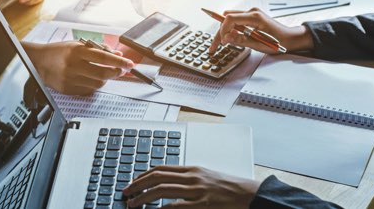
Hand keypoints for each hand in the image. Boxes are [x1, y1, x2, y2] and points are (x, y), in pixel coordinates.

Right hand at [22, 41, 133, 94]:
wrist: (38, 61)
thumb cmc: (60, 51)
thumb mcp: (78, 45)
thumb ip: (99, 49)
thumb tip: (118, 54)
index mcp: (76, 51)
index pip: (103, 57)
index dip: (119, 61)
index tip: (130, 64)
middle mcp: (73, 65)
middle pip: (103, 73)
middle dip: (116, 72)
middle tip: (120, 70)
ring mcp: (70, 79)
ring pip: (98, 84)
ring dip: (105, 79)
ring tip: (102, 73)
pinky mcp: (68, 90)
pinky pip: (89, 90)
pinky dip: (94, 85)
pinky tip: (89, 79)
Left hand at [123, 166, 260, 208]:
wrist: (248, 194)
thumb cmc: (228, 187)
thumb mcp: (206, 176)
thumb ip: (188, 178)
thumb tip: (168, 183)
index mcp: (192, 169)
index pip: (161, 168)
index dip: (143, 175)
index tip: (133, 182)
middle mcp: (192, 177)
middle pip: (157, 177)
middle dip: (137, 185)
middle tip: (126, 193)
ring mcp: (197, 191)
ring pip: (162, 190)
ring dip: (143, 198)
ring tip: (132, 204)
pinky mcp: (202, 205)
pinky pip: (176, 207)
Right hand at [209, 8, 313, 53]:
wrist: (289, 39)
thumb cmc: (278, 42)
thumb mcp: (258, 44)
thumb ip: (241, 40)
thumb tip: (226, 39)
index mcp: (255, 17)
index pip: (230, 18)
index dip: (223, 30)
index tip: (222, 42)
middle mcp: (252, 12)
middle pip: (227, 18)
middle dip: (220, 33)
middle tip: (214, 47)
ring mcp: (252, 13)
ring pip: (230, 19)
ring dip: (225, 31)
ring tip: (222, 44)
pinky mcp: (251, 17)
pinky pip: (236, 21)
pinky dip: (231, 30)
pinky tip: (232, 39)